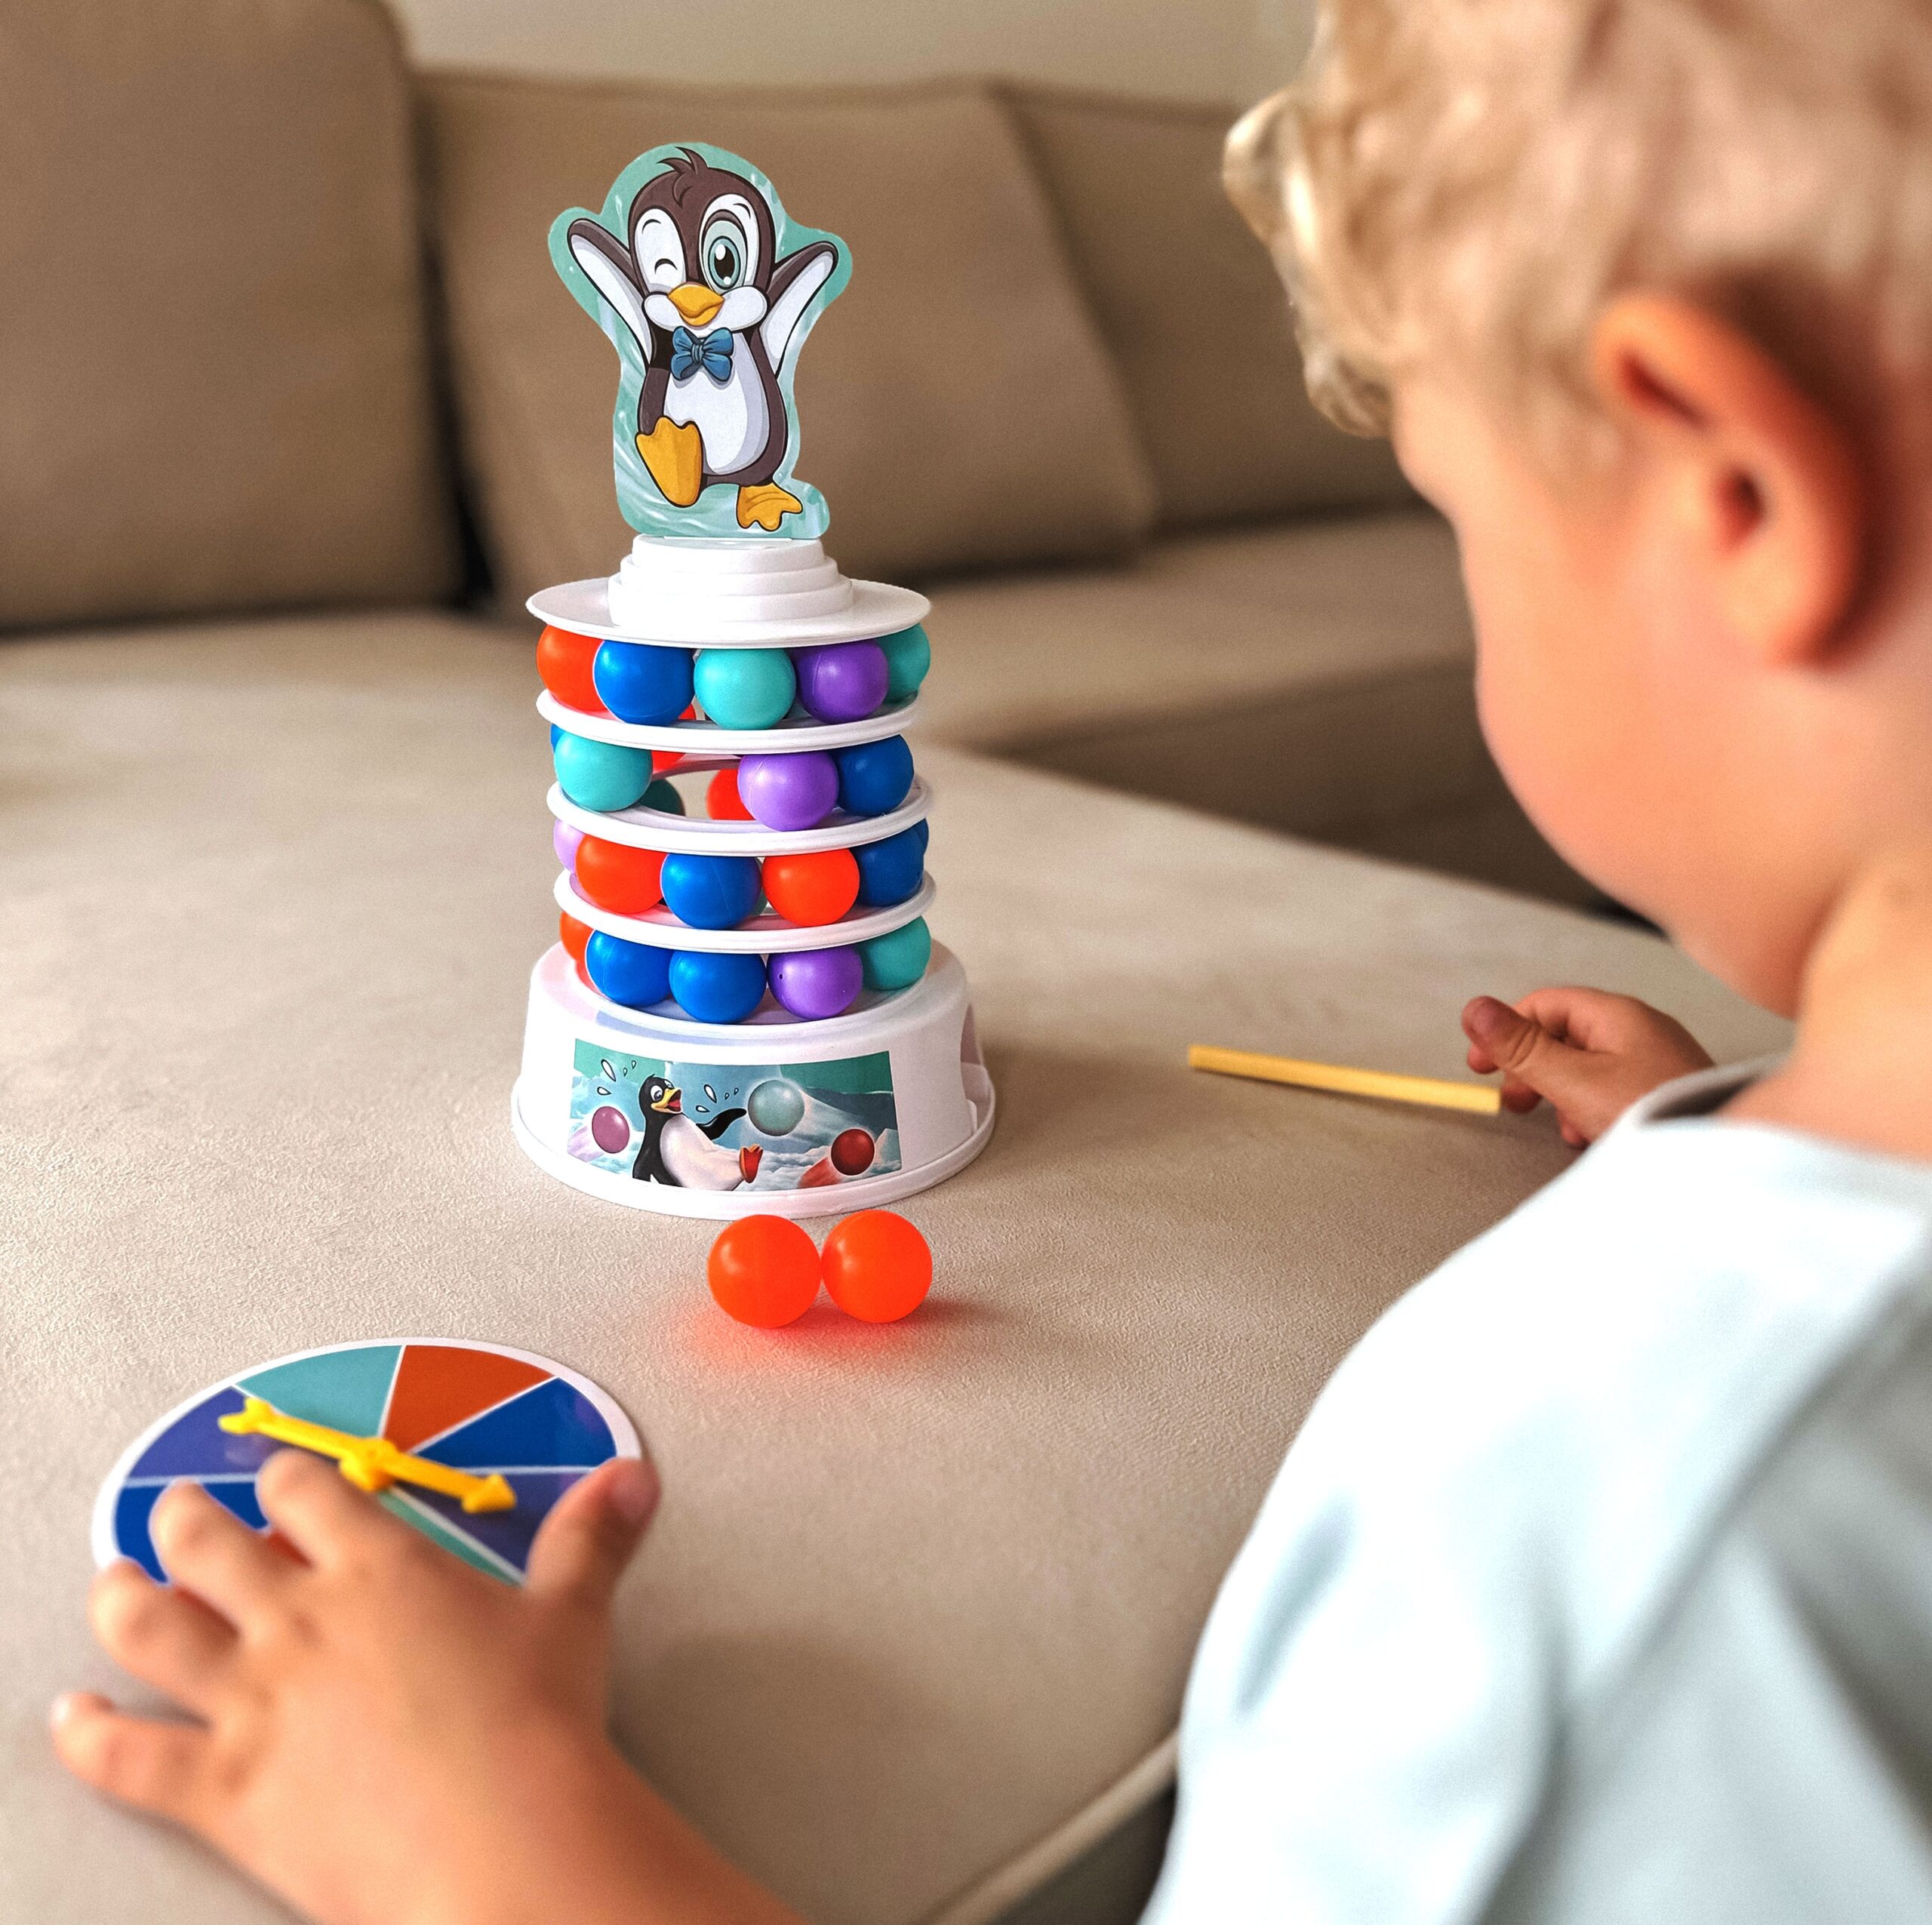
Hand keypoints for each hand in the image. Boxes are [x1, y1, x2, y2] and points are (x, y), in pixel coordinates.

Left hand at [53, 1451, 797, 1924]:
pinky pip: (128, 1756)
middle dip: (184, 1522)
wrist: (498, 1839)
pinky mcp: (221, 1787)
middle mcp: (299, 1618)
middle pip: (209, 1545)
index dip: (287, 1477)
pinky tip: (73, 1718)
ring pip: (151, 1631)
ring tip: (109, 1585)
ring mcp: (251, 1701)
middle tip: (174, 1513)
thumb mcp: (570, 1616)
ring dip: (121, 1601)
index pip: (307, 1491)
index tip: (281, 1476)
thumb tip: (633, 1478)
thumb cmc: (537, 1724)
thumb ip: (591, 1538)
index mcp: (379, 1566)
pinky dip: (90, 1736)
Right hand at [1462, 987, 1713, 1146]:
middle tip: (1514, 1102)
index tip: (1481, 1067)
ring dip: (1561, 1092)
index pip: (1545, 1004)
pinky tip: (1592, 1132)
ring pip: (1588, 1064)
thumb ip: (1522, 1047)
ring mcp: (1656, 1059)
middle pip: (1565, 1034)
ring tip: (1561, 1124)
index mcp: (1617, 1014)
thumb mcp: (1573, 1081)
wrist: (1722, 1156)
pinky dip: (1591, 1106)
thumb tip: (1474, 1009)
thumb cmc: (1651, 1113)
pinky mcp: (1665, 1088)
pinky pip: (1614, 1087)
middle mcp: (1640, 1028)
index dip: (1507, 1031)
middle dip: (1532, 1067)